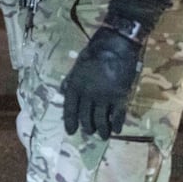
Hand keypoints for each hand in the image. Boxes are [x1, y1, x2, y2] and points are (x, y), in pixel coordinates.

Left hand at [61, 24, 143, 138]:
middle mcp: (88, 94)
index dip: (70, 121)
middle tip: (90, 133)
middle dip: (88, 127)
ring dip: (102, 130)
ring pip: (101, 120)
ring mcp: (104, 97)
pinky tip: (117, 129)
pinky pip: (117, 116)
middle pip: (86, 116)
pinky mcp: (120, 97)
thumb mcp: (77, 65)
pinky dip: (116, 124)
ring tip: (103, 135)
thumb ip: (70, 79)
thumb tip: (62, 91)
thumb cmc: (95, 53)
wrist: (116, 46)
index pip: (70, 108)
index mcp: (75, 85)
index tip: (71, 132)